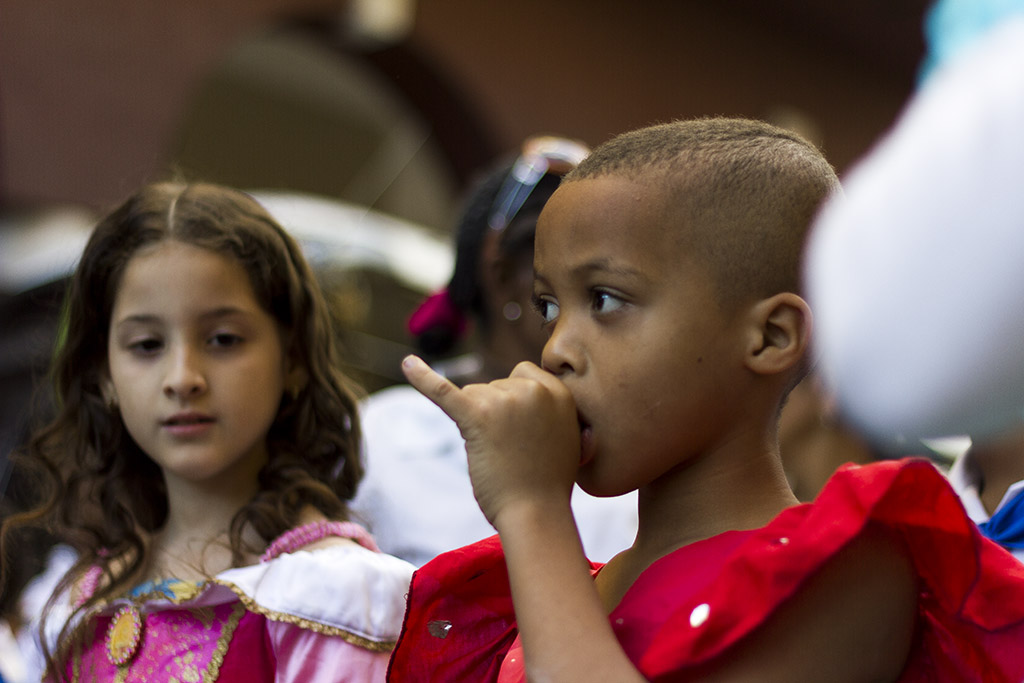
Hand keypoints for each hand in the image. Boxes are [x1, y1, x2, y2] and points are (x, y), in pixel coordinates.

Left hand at [402, 356, 580, 525]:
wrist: (536, 514)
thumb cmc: (546, 484)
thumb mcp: (565, 436)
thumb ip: (549, 411)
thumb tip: (523, 401)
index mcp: (559, 392)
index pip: (522, 373)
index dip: (514, 400)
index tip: (519, 428)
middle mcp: (535, 389)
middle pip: (495, 385)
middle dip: (497, 414)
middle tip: (513, 451)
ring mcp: (506, 400)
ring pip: (474, 394)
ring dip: (479, 422)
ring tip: (499, 455)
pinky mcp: (478, 416)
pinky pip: (445, 391)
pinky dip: (423, 378)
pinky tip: (407, 365)